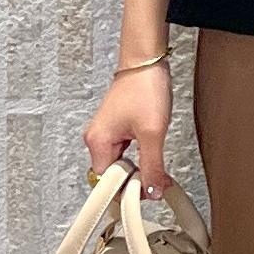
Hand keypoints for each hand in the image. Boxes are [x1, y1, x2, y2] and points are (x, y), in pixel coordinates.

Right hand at [81, 61, 173, 198]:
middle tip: (157, 182)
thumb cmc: (144, 88)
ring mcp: (105, 135)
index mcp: (97, 142)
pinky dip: (138, 162)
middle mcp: (96, 140)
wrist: (146, 61)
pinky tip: (152, 159)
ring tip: (157, 171)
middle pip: (112, 178)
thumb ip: (152, 167)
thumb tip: (152, 192)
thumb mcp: (152, 134)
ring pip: (120, 168)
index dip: (127, 191)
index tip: (147, 192)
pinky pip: (124, 156)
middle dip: (135, 183)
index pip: (106, 184)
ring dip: (138, 173)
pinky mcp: (115, 131)